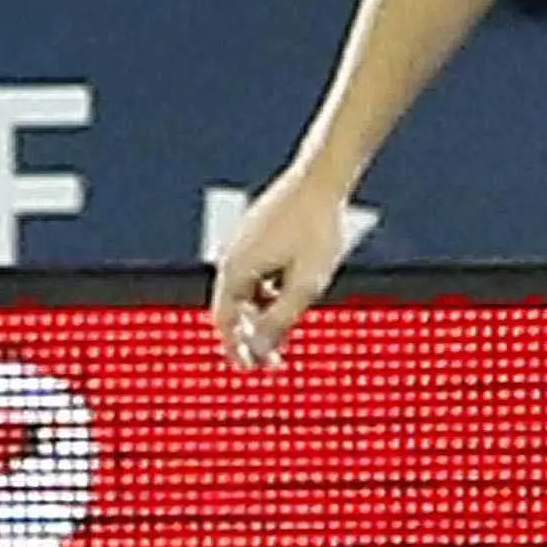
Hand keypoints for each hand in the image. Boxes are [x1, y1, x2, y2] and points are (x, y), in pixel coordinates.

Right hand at [212, 165, 369, 366]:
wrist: (322, 177)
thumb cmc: (317, 227)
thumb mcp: (306, 284)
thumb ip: (281, 320)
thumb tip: (261, 350)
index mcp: (235, 271)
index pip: (225, 322)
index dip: (236, 350)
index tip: (251, 369)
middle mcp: (232, 256)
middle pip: (233, 309)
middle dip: (252, 336)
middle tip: (274, 361)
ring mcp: (242, 242)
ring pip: (246, 291)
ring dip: (262, 313)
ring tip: (287, 326)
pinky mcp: (257, 232)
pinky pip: (256, 273)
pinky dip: (268, 291)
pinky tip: (291, 293)